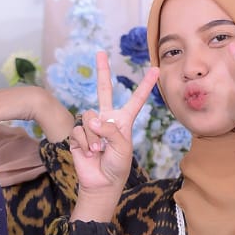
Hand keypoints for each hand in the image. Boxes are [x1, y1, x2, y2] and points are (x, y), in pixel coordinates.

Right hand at [69, 52, 157, 218]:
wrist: (100, 182)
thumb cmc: (117, 166)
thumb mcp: (122, 147)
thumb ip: (109, 130)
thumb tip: (92, 120)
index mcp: (123, 121)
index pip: (136, 100)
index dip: (145, 85)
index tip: (156, 69)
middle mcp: (106, 119)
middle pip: (104, 90)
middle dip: (102, 71)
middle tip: (100, 52)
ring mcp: (91, 125)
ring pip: (89, 117)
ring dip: (94, 137)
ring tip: (99, 150)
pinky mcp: (78, 134)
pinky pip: (79, 130)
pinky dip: (85, 142)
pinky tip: (89, 152)